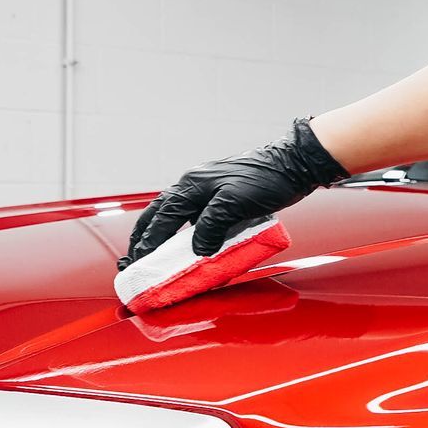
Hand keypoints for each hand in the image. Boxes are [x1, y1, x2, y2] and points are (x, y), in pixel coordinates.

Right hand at [121, 119, 348, 269]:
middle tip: (134, 258)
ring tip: (153, 255)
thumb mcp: (236, 203)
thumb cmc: (266, 181)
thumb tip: (199, 250)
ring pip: (176, 216)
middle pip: (160, 214)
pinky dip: (186, 233)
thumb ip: (213, 225)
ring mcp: (207, 192)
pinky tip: (188, 246)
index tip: (138, 261)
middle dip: (145, 237)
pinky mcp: (221, 199)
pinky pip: (196, 219)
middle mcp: (194, 187)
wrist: (293, 167)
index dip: (149, 241)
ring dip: (162, 235)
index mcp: (191, 185)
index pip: (162, 217)